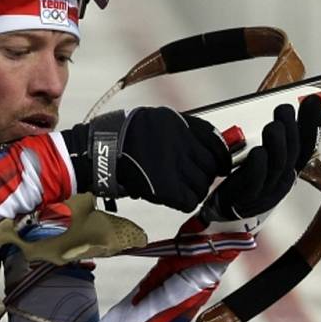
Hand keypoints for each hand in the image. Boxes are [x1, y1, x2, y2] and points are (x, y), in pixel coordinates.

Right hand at [61, 107, 230, 211]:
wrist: (99, 151)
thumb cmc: (119, 135)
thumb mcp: (154, 120)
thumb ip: (179, 130)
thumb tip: (200, 143)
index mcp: (179, 125)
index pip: (215, 141)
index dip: (221, 155)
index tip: (221, 162)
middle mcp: (180, 144)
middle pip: (211, 165)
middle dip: (207, 173)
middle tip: (196, 177)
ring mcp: (174, 166)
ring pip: (202, 184)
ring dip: (195, 189)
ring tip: (182, 188)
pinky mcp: (166, 187)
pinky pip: (189, 199)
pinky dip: (184, 201)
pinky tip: (175, 197)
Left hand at [201, 94, 320, 221]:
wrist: (221, 212)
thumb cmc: (242, 183)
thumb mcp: (261, 158)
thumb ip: (274, 137)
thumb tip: (284, 109)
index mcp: (287, 170)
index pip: (306, 146)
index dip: (311, 125)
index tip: (311, 102)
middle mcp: (281, 181)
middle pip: (292, 154)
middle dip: (291, 129)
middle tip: (284, 109)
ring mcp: (265, 192)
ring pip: (277, 167)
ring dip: (276, 144)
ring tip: (273, 126)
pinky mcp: (246, 198)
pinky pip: (255, 182)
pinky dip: (258, 166)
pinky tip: (257, 152)